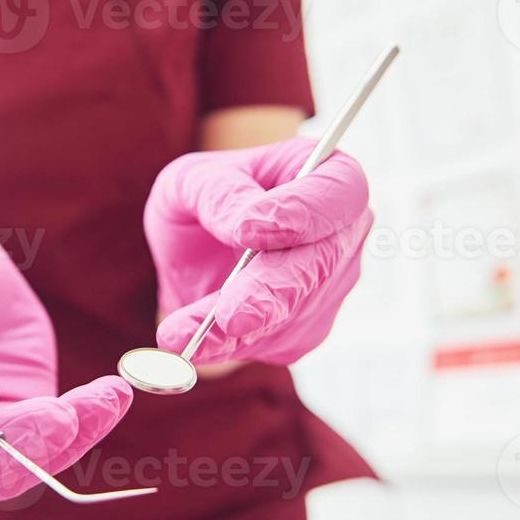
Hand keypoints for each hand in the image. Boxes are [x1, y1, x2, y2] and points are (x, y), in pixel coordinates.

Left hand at [144, 139, 372, 365]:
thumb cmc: (202, 197)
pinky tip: (188, 343)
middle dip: (271, 291)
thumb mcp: (191, 180)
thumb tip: (246, 225)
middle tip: (229, 315)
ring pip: (293, 313)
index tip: (250, 230)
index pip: (339, 191)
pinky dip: (227, 346)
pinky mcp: (306, 329)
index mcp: (326, 174)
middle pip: (320, 264)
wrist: (195, 248)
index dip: (303, 212)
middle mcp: (341, 232)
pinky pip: (272, 342)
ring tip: (179, 335)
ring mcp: (330, 285)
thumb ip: (219, 194)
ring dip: (237, 330)